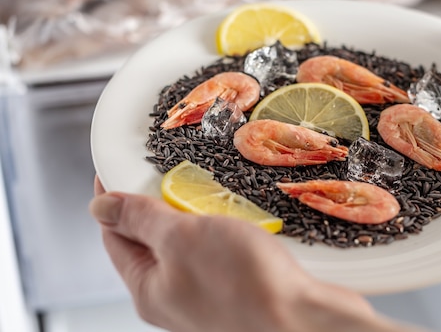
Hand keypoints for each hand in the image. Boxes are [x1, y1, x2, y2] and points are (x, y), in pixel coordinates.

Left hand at [91, 177, 423, 331]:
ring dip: (194, 212)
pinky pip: (216, 250)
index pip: (114, 234)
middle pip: (151, 238)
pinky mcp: (236, 288)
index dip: (114, 196)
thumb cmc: (243, 282)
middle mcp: (173, 295)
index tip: (119, 161)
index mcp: (148, 288)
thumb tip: (99, 206)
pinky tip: (235, 212)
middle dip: (157, 200)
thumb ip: (141, 219)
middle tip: (169, 166)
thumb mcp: (183, 239)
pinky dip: (220, 227)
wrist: (305, 319)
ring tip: (206, 185)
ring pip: (188, 243)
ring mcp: (205, 294)